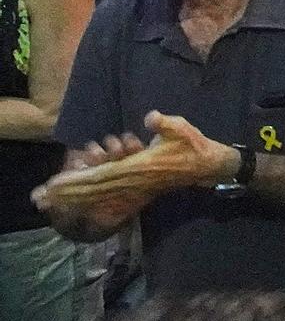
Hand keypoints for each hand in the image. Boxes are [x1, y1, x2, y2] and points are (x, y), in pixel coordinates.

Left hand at [32, 111, 233, 219]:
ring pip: (99, 195)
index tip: (58, 183)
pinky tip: (76, 202)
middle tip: (40, 197)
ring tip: (50, 200)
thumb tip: (150, 117)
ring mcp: (136, 186)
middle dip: (67, 193)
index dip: (79, 179)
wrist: (209, 166)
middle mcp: (134, 180)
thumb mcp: (182, 128)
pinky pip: (109, 196)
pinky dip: (90, 199)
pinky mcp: (138, 188)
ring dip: (74, 198)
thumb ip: (165, 123)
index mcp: (141, 167)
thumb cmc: (194, 145)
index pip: (103, 175)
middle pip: (95, 189)